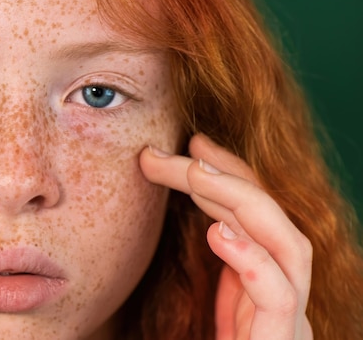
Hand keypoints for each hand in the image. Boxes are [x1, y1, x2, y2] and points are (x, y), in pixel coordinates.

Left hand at [140, 134, 312, 339]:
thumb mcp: (204, 312)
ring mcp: (286, 323)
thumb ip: (210, 275)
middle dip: (225, 175)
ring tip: (195, 172)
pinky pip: (279, 299)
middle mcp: (280, 298)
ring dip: (241, 201)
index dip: (228, 173)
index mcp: (258, 286)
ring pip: (287, 247)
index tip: (190, 144)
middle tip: (178, 148)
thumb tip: (188, 226)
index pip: (254, 214)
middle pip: (270, 219)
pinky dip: (253, 262)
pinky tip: (219, 233)